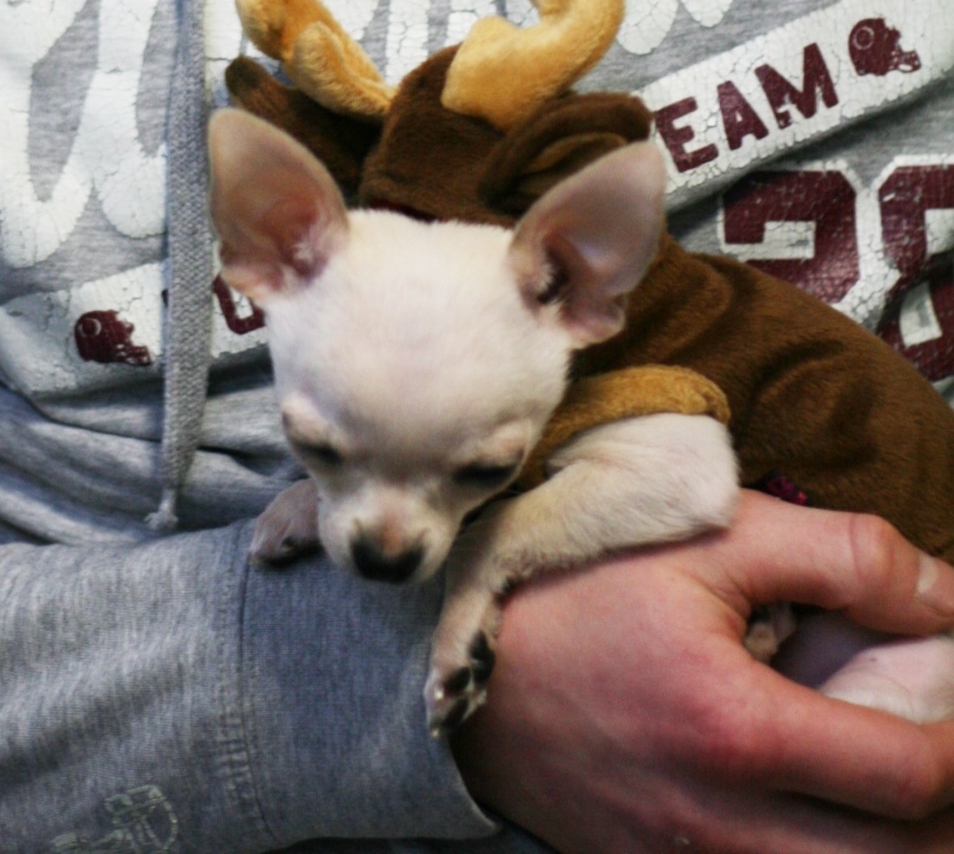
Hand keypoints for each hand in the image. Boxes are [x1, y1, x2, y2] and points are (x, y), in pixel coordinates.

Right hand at [451, 491, 953, 852]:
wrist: (454, 652)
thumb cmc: (582, 579)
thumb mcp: (708, 535)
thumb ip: (843, 554)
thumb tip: (950, 596)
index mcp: (738, 729)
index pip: (911, 774)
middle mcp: (720, 823)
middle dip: (947, 812)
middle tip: (942, 747)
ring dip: (891, 842)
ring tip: (897, 787)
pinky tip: (824, 811)